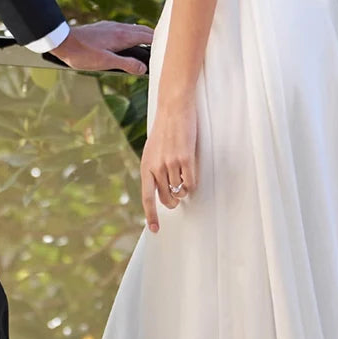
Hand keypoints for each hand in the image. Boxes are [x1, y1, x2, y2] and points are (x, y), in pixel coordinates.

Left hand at [52, 21, 153, 75]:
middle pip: (143, 30)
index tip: (171, 46)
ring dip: (142, 37)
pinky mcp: (103, 28)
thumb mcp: (106, 63)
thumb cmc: (82, 53)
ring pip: (133, 29)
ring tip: (148, 47)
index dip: (160, 41)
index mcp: (122, 36)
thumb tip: (143, 68)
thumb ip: (126, 65)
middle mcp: (119, 28)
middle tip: (163, 47)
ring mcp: (111, 27)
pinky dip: (131, 36)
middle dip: (154, 38)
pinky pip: (123, 30)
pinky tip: (127, 45)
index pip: (148, 36)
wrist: (62, 41)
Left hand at [141, 100, 196, 232]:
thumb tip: (160, 190)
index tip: (155, 230)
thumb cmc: (164, 130)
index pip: (147, 198)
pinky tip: (191, 176)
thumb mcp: (151, 151)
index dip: (151, 215)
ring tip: (184, 177)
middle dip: (173, 201)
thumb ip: (153, 170)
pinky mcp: (186, 159)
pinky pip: (191, 184)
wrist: (173, 108)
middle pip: (166, 199)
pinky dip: (192, 184)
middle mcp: (156, 168)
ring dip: (184, 190)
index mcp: (145, 167)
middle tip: (177, 196)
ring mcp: (171, 164)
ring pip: (180, 192)